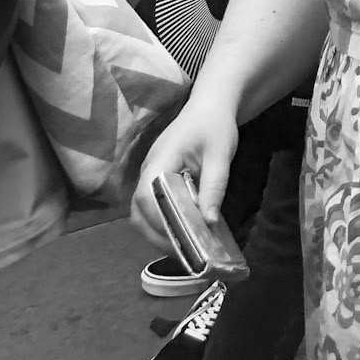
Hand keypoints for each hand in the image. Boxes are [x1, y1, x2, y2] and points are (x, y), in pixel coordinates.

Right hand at [131, 90, 238, 245]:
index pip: (146, 196)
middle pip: (138, 210)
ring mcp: (150, 174)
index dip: (158, 222)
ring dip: (157, 231)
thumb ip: (214, 186)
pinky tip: (182, 230)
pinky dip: (162, 222)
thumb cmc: (215, 126)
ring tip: (183, 247)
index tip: (178, 239)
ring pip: (142, 211)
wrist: (210, 106)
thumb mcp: (221, 154)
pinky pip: (152, 206)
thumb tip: (208, 222)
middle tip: (182, 253)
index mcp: (161, 159)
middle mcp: (148, 169)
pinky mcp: (156, 179)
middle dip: (155, 235)